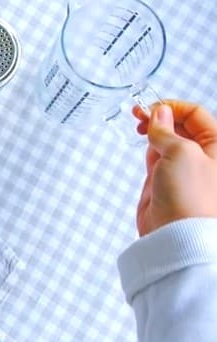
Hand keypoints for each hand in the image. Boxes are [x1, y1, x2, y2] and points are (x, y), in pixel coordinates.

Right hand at [132, 100, 216, 235]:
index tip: (150, 107)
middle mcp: (203, 155)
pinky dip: (149, 147)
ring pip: (168, 139)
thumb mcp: (181, 152)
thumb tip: (159, 114)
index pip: (196, 114)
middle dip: (161, 116)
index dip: (173, 107)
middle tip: (138, 115)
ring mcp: (183, 168)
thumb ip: (167, 130)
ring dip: (154, 130)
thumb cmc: (190, 197)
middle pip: (182, 125)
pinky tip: (143, 143)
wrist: (177, 235)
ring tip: (138, 125)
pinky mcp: (165, 180)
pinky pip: (157, 156)